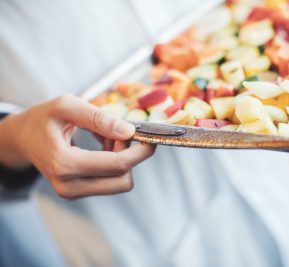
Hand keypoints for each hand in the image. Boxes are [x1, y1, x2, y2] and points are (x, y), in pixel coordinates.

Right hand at [0, 95, 155, 198]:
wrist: (22, 137)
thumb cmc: (42, 118)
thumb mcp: (67, 106)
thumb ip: (98, 118)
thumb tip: (129, 131)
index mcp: (64, 163)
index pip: (116, 165)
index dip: (139, 151)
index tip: (148, 136)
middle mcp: (68, 186)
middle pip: (123, 180)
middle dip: (131, 155)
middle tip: (122, 132)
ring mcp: (72, 192)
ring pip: (120, 183)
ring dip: (123, 159)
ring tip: (108, 137)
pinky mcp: (78, 192)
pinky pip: (110, 182)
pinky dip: (115, 164)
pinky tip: (104, 145)